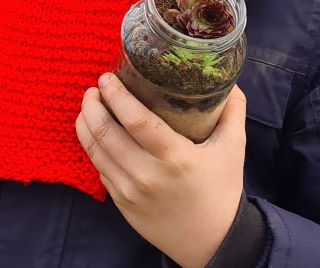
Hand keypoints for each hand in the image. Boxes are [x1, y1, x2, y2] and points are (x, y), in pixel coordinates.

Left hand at [75, 74, 245, 267]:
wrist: (212, 242)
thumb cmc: (222, 190)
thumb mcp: (233, 148)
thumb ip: (232, 111)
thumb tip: (229, 79)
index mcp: (175, 157)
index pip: (136, 120)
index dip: (116, 95)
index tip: (107, 77)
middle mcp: (147, 174)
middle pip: (106, 133)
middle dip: (92, 105)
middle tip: (94, 88)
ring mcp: (130, 191)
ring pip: (95, 151)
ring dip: (85, 124)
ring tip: (89, 105)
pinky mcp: (121, 204)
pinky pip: (99, 170)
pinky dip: (93, 147)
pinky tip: (95, 133)